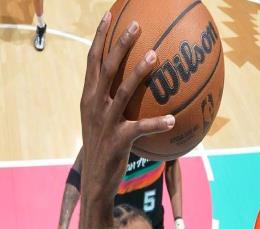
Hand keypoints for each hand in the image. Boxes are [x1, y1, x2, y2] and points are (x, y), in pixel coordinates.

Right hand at [80, 13, 174, 199]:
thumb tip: (130, 86)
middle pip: (106, 67)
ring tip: (155, 55)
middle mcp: (94, 106)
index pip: (92, 61)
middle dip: (120, 43)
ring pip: (122, 90)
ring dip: (139, 71)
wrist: (95, 180)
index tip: (109, 16)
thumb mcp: (100, 122)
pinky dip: (156, 123)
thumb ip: (109, 102)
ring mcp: (105, 122)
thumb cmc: (102, 148)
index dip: (99, 37)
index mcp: (88, 98)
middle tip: (136, 25)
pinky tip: (172, 120)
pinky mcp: (118, 140)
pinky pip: (141, 127)